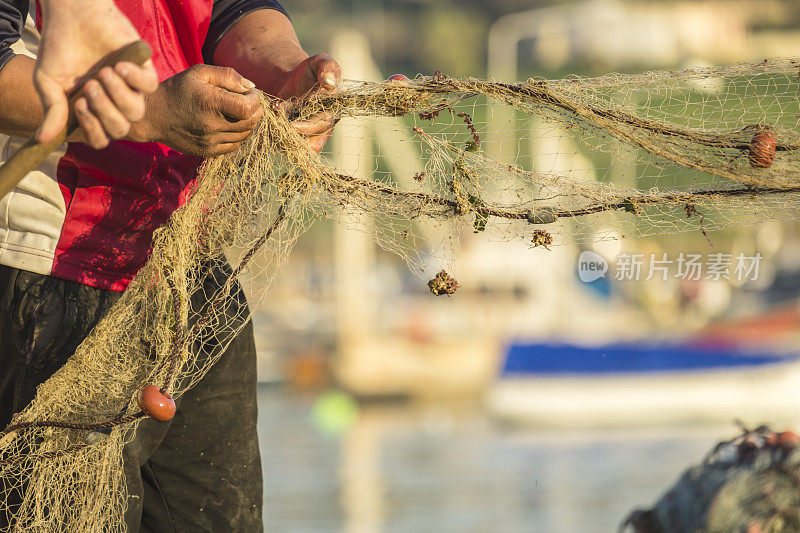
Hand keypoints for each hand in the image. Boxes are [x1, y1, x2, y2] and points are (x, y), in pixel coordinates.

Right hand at [35, 0, 158, 147]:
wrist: (72, 16)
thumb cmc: (60, 49)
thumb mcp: (48, 82)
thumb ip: (52, 111)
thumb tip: (42, 140)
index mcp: (93, 111)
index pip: (101, 138)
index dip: (93, 129)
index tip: (79, 105)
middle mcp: (114, 103)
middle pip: (121, 129)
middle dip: (104, 111)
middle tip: (90, 86)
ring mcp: (130, 88)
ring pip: (137, 112)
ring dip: (118, 94)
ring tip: (104, 72)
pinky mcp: (145, 69)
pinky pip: (150, 87)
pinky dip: (134, 78)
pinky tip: (119, 65)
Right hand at [128, 65, 263, 157]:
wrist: (153, 115)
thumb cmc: (178, 90)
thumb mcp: (199, 73)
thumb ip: (227, 76)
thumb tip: (251, 86)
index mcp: (211, 103)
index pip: (248, 107)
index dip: (255, 99)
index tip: (250, 92)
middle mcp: (212, 125)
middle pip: (250, 122)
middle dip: (255, 110)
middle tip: (249, 101)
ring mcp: (210, 141)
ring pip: (244, 134)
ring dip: (248, 122)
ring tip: (238, 111)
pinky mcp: (208, 151)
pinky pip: (234, 145)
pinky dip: (238, 134)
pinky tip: (229, 124)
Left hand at [277, 54, 340, 152]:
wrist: (291, 81)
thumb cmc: (308, 71)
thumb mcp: (319, 62)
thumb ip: (327, 67)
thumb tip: (329, 82)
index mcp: (332, 111)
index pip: (323, 126)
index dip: (307, 126)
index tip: (290, 120)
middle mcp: (324, 128)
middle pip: (312, 141)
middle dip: (292, 132)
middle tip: (276, 121)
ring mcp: (311, 136)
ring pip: (300, 148)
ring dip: (284, 137)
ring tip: (273, 122)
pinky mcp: (297, 140)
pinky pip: (288, 148)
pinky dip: (277, 139)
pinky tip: (271, 125)